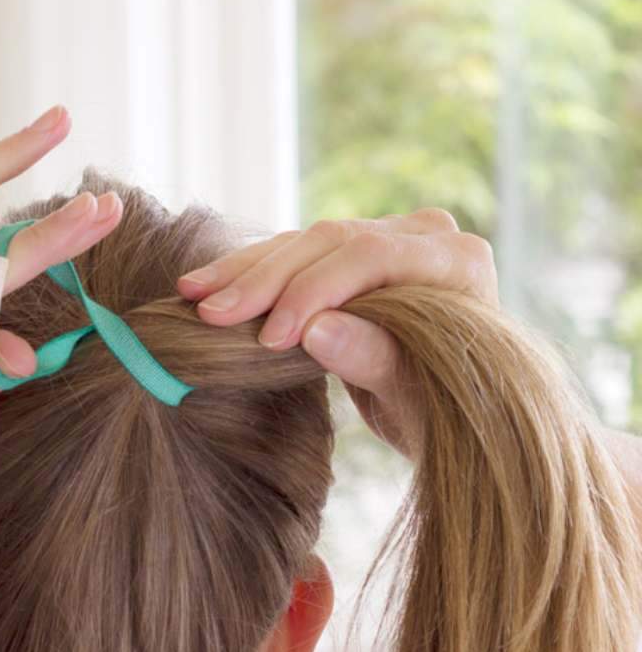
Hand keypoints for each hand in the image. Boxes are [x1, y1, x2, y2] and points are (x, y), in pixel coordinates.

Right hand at [176, 209, 498, 457]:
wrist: (450, 413)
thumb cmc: (443, 415)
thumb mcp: (411, 401)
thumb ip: (373, 359)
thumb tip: (315, 330)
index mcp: (458, 262)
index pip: (371, 257)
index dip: (314, 292)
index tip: (270, 337)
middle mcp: (426, 237)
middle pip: (333, 242)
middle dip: (267, 280)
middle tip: (213, 313)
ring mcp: (389, 238)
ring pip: (306, 243)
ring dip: (246, 272)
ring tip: (194, 295)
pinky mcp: (354, 253)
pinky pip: (296, 256)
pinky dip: (251, 275)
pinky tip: (205, 288)